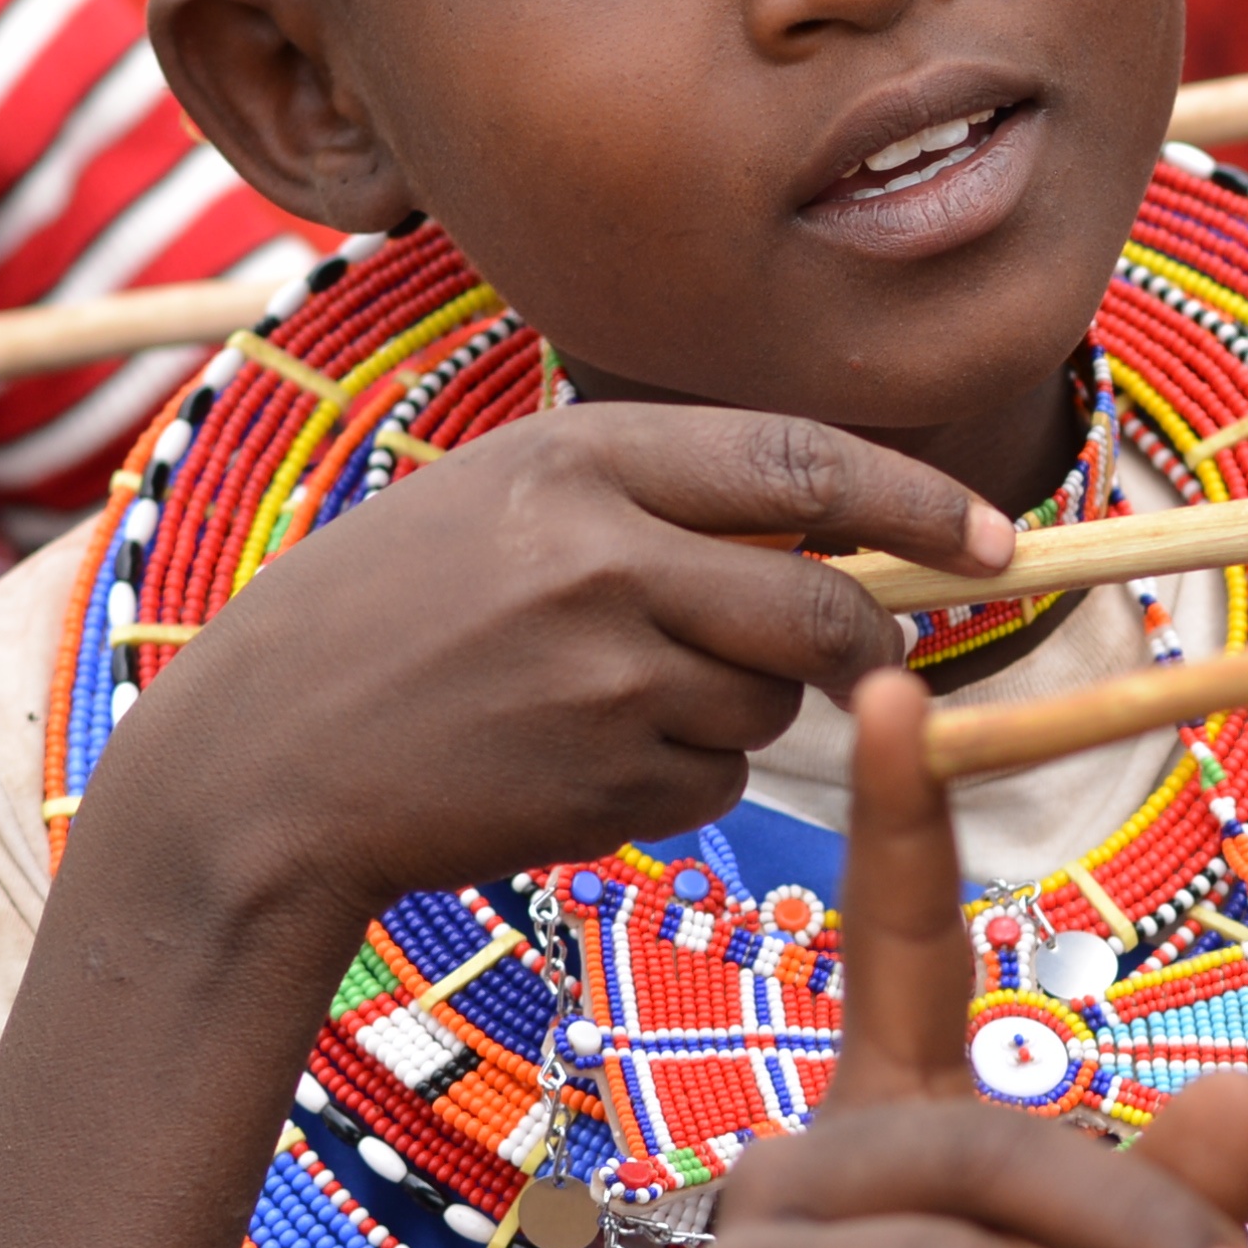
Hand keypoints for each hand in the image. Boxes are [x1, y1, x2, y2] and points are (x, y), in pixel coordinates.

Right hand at [82, 405, 1014, 935]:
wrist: (255, 766)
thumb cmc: (372, 625)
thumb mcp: (492, 504)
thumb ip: (639, 499)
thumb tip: (823, 524)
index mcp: (575, 458)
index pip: (802, 460)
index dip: (918, 502)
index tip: (992, 540)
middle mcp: (601, 555)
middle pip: (823, 605)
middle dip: (866, 644)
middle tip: (865, 658)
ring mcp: (604, 675)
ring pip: (767, 707)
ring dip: (731, 718)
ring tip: (599, 708)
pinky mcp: (599, 782)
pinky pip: (710, 789)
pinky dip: (675, 789)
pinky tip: (569, 771)